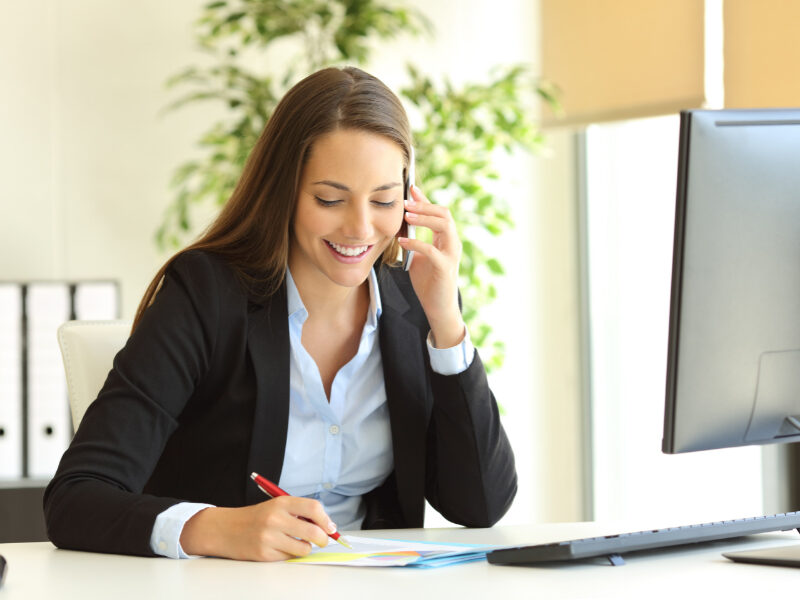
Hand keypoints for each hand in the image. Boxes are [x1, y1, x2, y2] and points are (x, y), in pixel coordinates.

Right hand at [179, 496, 335, 560]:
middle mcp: (275, 518)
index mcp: (281, 503)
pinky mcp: (264, 554)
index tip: (331, 527)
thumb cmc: (255, 518)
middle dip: (323, 539)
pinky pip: (289, 558)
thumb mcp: (276, 507)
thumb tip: (326, 526)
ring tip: (296, 543)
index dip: (326, 519)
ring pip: (303, 549)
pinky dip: (289, 555)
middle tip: (322, 540)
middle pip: (313, 532)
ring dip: (305, 548)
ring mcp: (269, 537)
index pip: (313, 508)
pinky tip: (279, 548)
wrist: (225, 529)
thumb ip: (299, 512)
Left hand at [398, 185, 465, 347]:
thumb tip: (399, 223)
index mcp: (447, 239)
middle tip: (405, 203)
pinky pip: (432, 250)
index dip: (425, 200)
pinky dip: (416, 243)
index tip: (411, 189)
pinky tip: (402, 242)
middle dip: (424, 206)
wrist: (437, 307)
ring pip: (444, 226)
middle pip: (444, 214)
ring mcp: (451, 255)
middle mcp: (452, 243)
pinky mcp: (445, 268)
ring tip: (407, 216)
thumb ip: (413, 240)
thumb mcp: (418, 256)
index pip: (439, 212)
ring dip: (424, 219)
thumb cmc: (428, 282)